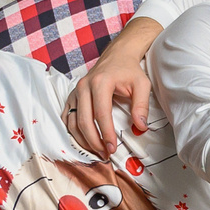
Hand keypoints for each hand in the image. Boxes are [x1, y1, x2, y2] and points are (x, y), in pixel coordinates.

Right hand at [64, 18, 161, 154]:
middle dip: (93, 141)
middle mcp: (84, 86)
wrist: (117, 56)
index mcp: (101, 82)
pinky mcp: (72, 96)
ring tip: (96, 150)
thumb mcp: (142, 85)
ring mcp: (75, 91)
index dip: (106, 134)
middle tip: (105, 154)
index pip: (101, 114)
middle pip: (83, 120)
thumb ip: (142, 106)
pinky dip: (73, 132)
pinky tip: (84, 141)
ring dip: (82, 140)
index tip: (112, 148)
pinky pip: (67, 118)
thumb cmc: (129, 71)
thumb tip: (140, 127)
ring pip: (72, 122)